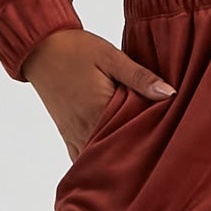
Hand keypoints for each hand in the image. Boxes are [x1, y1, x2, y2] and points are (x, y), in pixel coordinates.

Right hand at [20, 27, 175, 158]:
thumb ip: (140, 77)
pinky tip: (112, 163)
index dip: (153, 137)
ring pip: (100, 158)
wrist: (40, 48)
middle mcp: (85, 128)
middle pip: (118, 151)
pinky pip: (82, 158)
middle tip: (160, 153)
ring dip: (118, 158)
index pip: (134, 134)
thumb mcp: (112, 57)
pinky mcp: (67, 134)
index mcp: (99, 110)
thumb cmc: (77, 49)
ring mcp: (74, 134)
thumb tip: (170, 93)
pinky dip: (98, 161)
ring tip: (140, 159)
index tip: (169, 138)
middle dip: (138, 152)